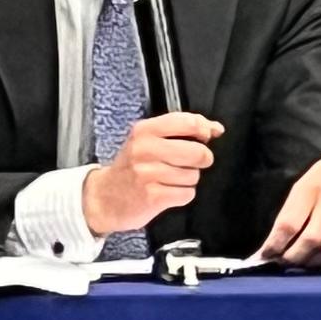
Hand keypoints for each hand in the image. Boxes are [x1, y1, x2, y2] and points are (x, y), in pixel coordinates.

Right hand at [82, 111, 222, 236]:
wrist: (104, 197)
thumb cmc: (132, 166)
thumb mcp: (148, 140)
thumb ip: (182, 129)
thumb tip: (216, 129)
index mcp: (145, 130)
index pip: (188, 122)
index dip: (204, 130)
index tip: (205, 137)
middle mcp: (144, 150)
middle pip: (198, 152)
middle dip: (201, 160)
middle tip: (190, 162)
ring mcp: (147, 174)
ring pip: (194, 175)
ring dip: (188, 179)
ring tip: (169, 179)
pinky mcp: (152, 197)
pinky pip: (187, 193)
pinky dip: (182, 195)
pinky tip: (167, 192)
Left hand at [260, 153, 320, 267]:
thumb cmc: (319, 184)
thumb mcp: (300, 190)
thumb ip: (288, 217)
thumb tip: (272, 249)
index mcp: (311, 188)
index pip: (289, 224)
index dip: (276, 244)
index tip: (267, 255)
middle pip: (311, 239)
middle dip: (294, 257)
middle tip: (285, 262)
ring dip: (312, 262)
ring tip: (302, 263)